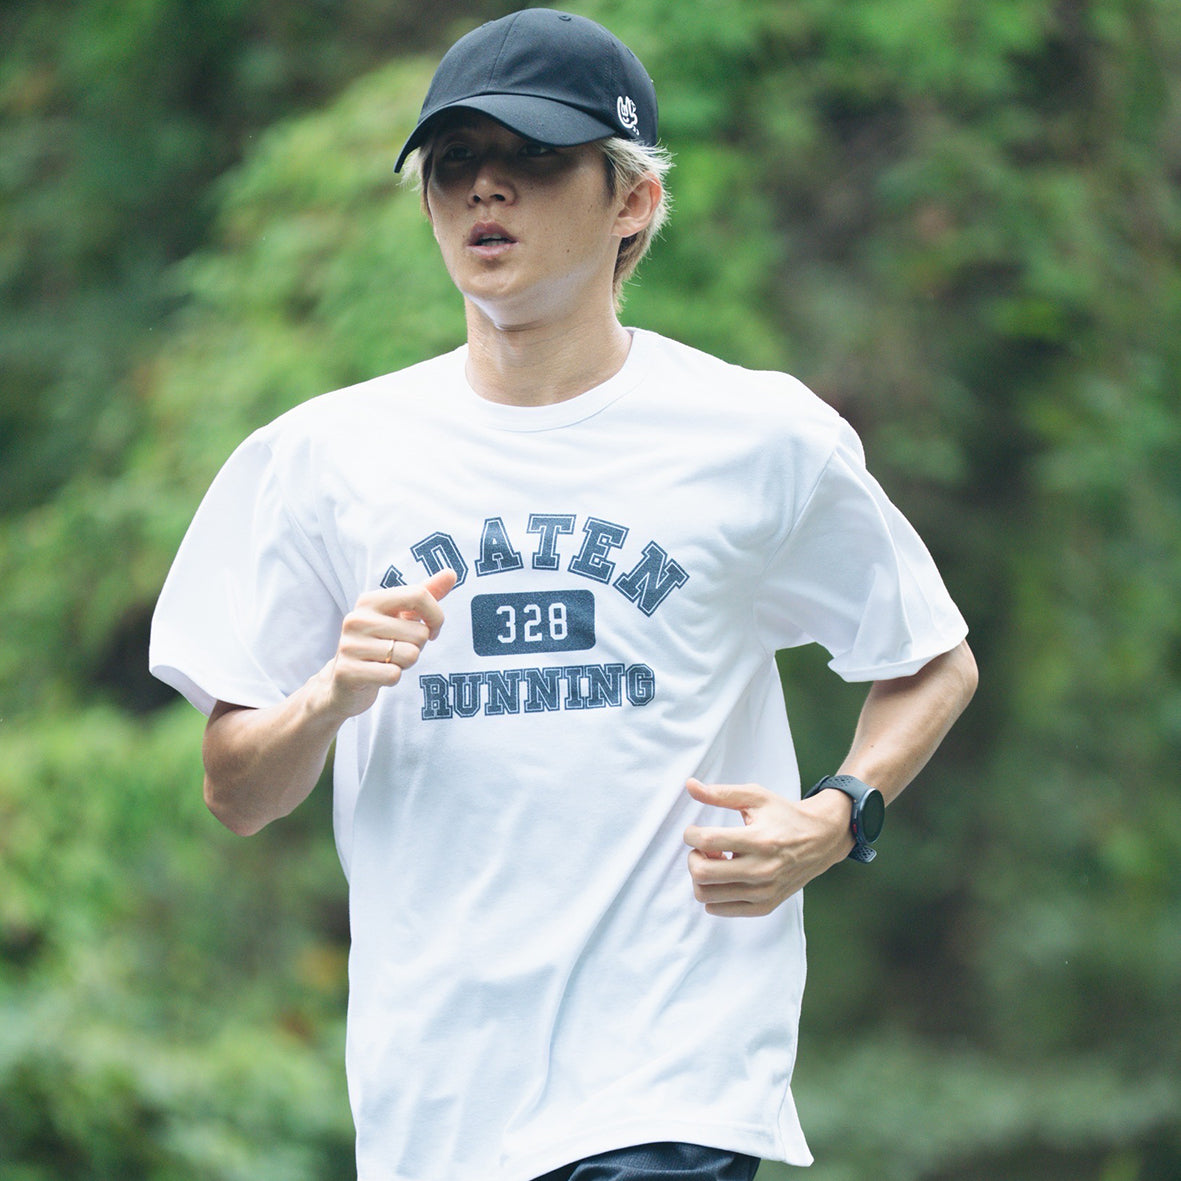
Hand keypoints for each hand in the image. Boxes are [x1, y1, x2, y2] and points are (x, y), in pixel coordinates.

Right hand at [317, 568, 457, 721]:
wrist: (345, 681)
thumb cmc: (381, 644)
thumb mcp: (402, 616)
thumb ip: (426, 594)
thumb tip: (452, 573)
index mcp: (370, 600)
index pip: (418, 595)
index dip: (436, 617)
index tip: (432, 631)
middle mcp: (357, 618)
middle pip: (419, 632)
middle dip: (417, 647)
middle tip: (396, 651)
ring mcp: (350, 645)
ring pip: (410, 655)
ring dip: (405, 664)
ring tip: (386, 662)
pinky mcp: (348, 672)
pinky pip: (394, 675)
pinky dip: (392, 678)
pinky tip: (377, 675)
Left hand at [683, 777, 854, 915]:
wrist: (821, 840)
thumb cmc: (785, 816)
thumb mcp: (755, 796)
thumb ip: (720, 793)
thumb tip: (690, 785)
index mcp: (760, 839)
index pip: (709, 841)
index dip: (691, 835)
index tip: (694, 831)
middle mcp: (762, 869)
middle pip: (702, 873)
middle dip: (693, 857)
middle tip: (704, 848)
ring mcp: (763, 891)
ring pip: (707, 895)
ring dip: (702, 876)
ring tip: (716, 861)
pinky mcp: (764, 906)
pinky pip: (720, 909)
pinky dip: (713, 893)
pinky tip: (725, 876)